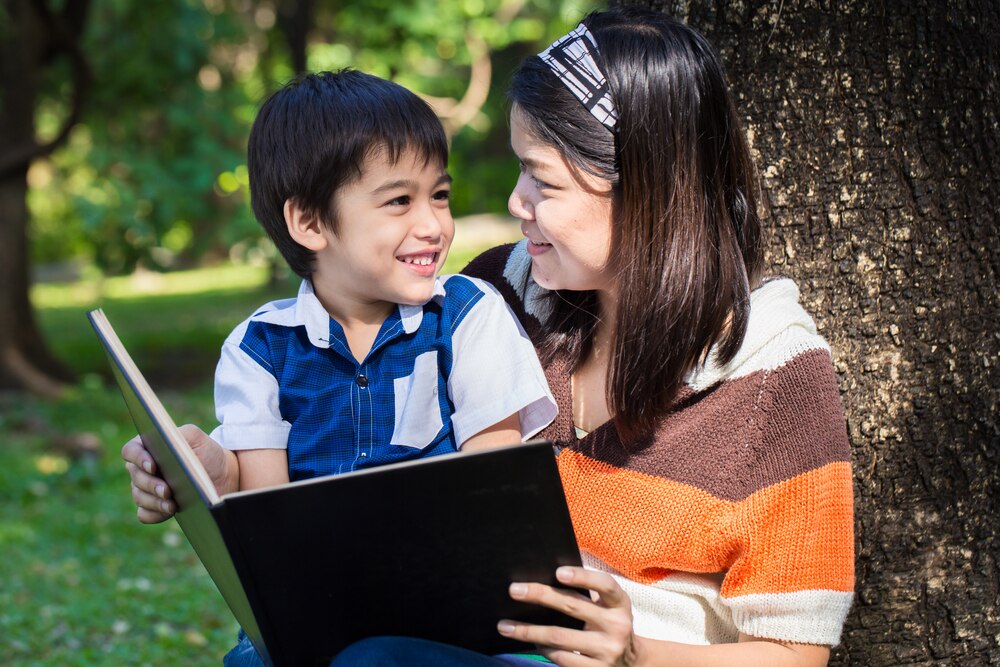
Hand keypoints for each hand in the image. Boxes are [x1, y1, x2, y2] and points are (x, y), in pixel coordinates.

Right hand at [121, 424, 234, 522]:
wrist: (222, 475)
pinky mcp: (154, 507)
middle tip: (167, 490)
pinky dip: (155, 514)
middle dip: (151, 484)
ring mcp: (147, 489)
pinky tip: (169, 512)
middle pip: (136, 476)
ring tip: (171, 505)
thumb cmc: (206, 452)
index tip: (153, 466)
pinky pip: (145, 514)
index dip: (138, 458)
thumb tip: (164, 444)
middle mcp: (143, 468)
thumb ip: (178, 434)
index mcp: (149, 447)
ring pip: (139, 497)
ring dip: (154, 502)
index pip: (131, 450)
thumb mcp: (196, 437)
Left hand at [498, 566, 640, 666]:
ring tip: (505, 626)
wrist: (632, 663)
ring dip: (529, 631)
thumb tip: (550, 575)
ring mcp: (606, 651)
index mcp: (620, 604)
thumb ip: (588, 593)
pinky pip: (561, 658)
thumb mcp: (609, 607)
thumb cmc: (609, 624)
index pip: (605, 585)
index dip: (583, 577)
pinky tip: (531, 642)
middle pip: (573, 607)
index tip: (558, 572)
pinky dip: (543, 649)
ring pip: (559, 638)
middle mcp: (617, 626)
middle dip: (540, 596)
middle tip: (514, 590)